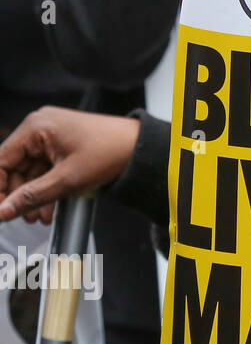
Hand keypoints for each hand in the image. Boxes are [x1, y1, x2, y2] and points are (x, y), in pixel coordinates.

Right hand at [0, 108, 139, 222]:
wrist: (142, 149)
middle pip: (14, 168)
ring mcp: (52, 137)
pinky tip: (50, 208)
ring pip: (30, 172)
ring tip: (39, 216)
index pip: (1, 161)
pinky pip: (46, 170)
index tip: (0, 209)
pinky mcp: (63, 146)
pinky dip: (46, 189)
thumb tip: (3, 211)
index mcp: (36, 127)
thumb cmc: (111, 151)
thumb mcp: (66, 180)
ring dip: (33, 196)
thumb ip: (30, 197)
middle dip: (19, 195)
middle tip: (21, 217)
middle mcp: (41, 128)